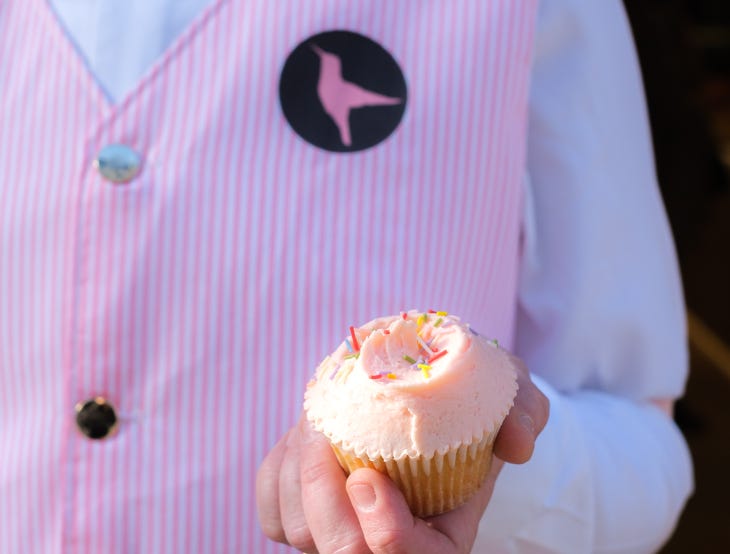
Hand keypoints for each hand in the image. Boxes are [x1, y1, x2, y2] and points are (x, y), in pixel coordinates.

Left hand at [256, 356, 548, 552]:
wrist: (427, 398)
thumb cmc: (471, 402)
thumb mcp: (513, 395)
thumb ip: (525, 412)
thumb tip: (516, 442)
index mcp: (442, 536)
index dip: (388, 534)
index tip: (368, 478)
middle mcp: (387, 544)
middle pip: (340, 552)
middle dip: (323, 497)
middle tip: (322, 432)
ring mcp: (343, 535)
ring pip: (299, 532)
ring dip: (298, 474)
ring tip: (316, 422)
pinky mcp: (305, 516)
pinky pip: (274, 512)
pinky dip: (280, 474)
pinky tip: (302, 439)